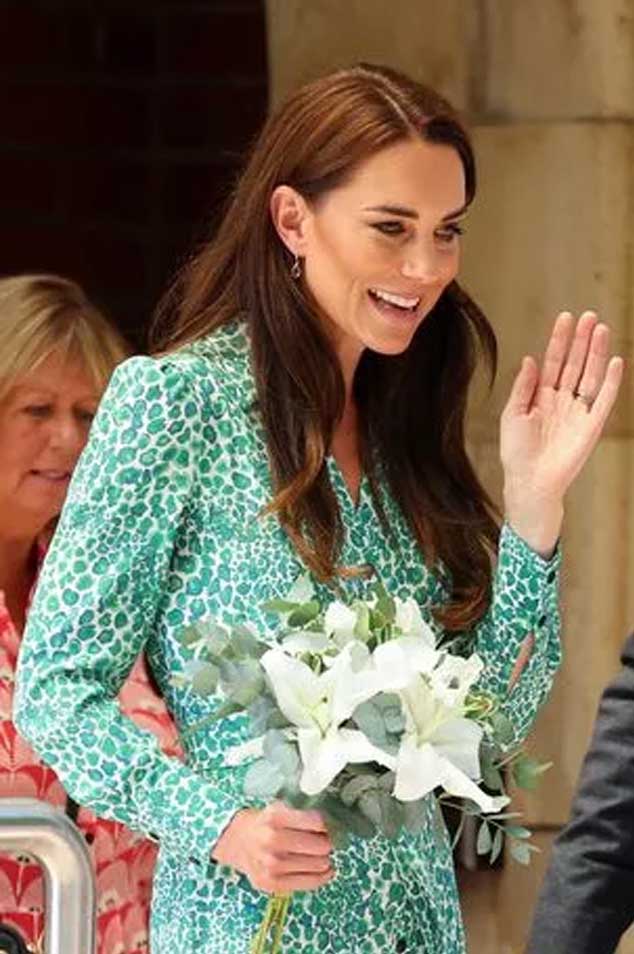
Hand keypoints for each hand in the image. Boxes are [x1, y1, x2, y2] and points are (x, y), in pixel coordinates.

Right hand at [211, 801, 334, 893]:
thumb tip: (334, 821)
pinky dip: (323, 876)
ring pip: (319, 864)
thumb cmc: (264, 823)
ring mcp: (272, 865)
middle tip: (325, 840)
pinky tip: (325, 869)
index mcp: (275, 816)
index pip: (317, 822)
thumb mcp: (280, 807)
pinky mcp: (273, 884)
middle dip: (327, 842)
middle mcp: (272, 840)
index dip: (327, 824)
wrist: (238, 842)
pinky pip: (310, 882)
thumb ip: (303, 812)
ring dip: (325, 859)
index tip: (328, 825)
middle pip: (321, 845)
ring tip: (321, 854)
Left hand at [500, 311, 623, 555]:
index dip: (559, 340)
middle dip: (581, 340)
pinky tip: (615, 361)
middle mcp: (562, 400)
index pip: (553, 361)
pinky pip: (604, 400)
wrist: (529, 481)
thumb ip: (523, 387)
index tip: (566, 317)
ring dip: (596, 353)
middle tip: (589, 316)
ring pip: (590, 375)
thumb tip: (530, 358)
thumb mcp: (513, 414)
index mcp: (541, 396)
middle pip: (575, 363)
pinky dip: (610, 381)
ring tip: (601, 329)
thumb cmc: (517, 452)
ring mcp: (578, 411)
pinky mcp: (591, 426)